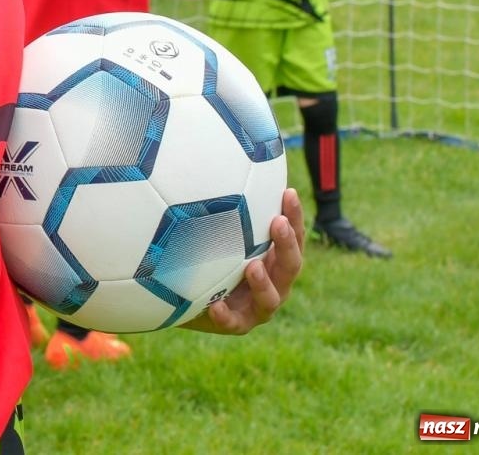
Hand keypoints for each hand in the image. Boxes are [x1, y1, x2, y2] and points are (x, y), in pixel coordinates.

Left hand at [183, 188, 305, 335]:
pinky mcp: (235, 324)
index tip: (287, 192)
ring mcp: (256, 306)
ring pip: (271, 298)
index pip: (292, 234)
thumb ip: (217, 200)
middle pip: (291, 265)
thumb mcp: (211, 226)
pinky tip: (214, 304)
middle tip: (277, 223)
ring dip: (263, 282)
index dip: (294, 215)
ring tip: (252, 266)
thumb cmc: (204, 254)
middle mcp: (273, 281)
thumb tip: (207, 154)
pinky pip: (233, 322)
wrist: (184, 297)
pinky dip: (225, 314)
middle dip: (287, 243)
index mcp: (273, 256)